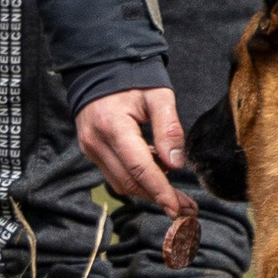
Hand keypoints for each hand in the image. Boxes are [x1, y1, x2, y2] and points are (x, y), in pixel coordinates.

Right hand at [75, 87, 189, 216]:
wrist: (100, 68)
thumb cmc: (132, 78)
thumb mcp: (158, 96)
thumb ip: (168, 129)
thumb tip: (176, 165)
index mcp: (113, 126)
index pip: (139, 168)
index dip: (159, 191)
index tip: (177, 208)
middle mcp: (96, 142)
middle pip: (129, 181)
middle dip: (158, 197)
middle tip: (187, 208)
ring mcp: (90, 148)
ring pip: (121, 182)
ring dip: (148, 192)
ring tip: (177, 196)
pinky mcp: (91, 150)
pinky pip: (115, 173)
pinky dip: (137, 179)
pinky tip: (157, 174)